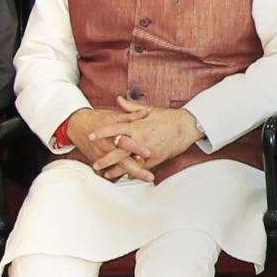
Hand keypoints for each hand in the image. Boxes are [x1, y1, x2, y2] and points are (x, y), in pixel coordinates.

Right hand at [65, 108, 153, 181]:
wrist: (77, 125)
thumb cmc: (98, 119)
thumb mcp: (115, 116)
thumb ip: (132, 116)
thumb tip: (147, 111)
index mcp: (112, 134)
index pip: (126, 143)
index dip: (137, 149)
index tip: (149, 154)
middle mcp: (107, 147)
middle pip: (123, 161)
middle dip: (136, 170)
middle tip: (149, 176)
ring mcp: (102, 156)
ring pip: (117, 168)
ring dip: (131, 174)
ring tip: (144, 178)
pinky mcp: (98, 161)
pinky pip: (109, 171)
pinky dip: (120, 175)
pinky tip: (132, 179)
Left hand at [87, 96, 204, 177]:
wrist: (187, 126)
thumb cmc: (169, 117)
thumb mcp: (149, 110)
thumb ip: (131, 107)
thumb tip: (118, 100)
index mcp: (137, 126)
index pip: (115, 128)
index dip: (102, 133)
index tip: (90, 136)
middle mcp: (140, 139)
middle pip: (118, 150)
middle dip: (105, 159)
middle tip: (94, 164)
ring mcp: (148, 150)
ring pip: (129, 162)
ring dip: (117, 169)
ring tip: (106, 175)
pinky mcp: (156, 158)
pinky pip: (142, 167)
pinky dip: (134, 172)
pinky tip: (126, 176)